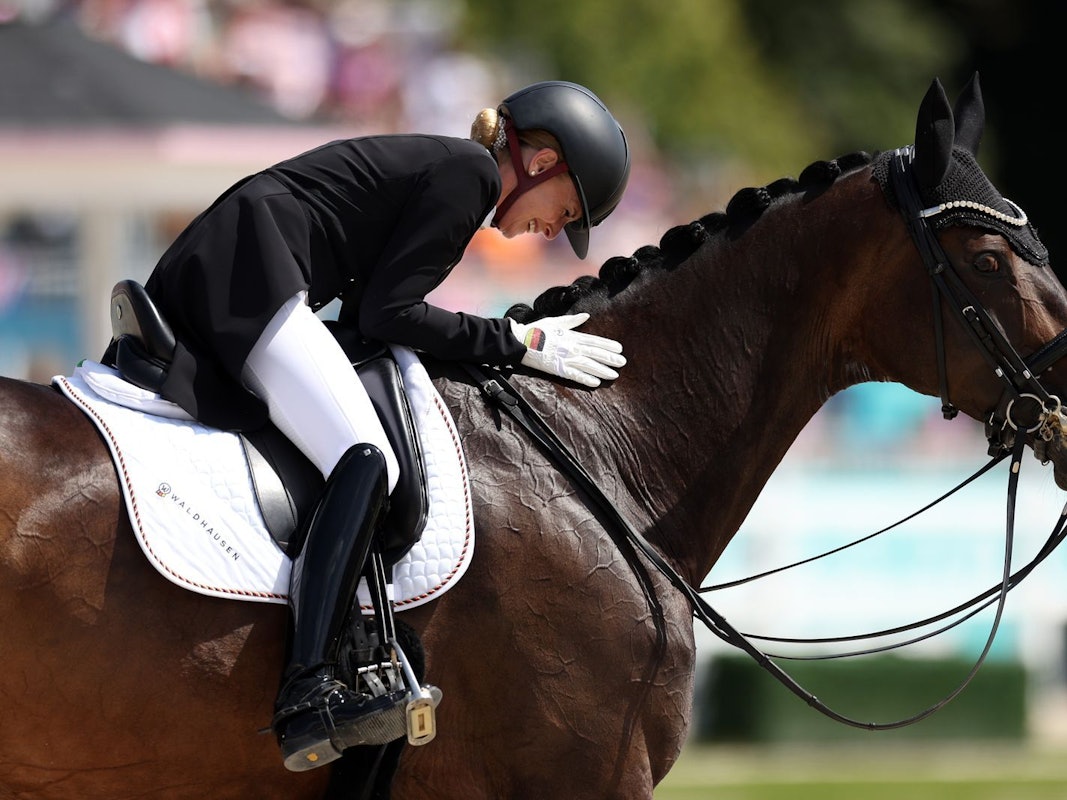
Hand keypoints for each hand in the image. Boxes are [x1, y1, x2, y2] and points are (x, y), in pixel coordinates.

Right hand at [509, 313, 625, 387]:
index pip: (594, 341)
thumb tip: (586, 316)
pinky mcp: (557, 369)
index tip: (620, 348)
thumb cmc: (537, 330)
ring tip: (614, 375)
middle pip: (595, 353)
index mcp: (572, 336)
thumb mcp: (556, 321)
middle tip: (623, 362)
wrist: (521, 341)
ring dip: (602, 370)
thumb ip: (573, 321)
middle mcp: (572, 347)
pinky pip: (574, 375)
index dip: (608, 345)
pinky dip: (585, 379)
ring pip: (588, 365)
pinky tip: (596, 383)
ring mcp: (565, 358)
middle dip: (610, 358)